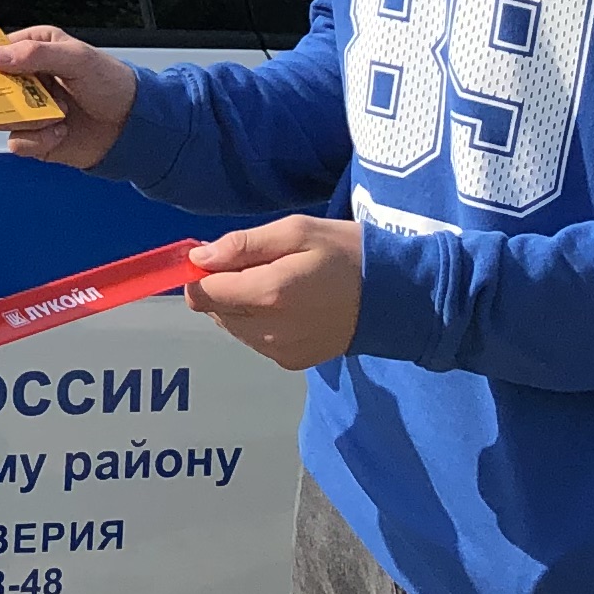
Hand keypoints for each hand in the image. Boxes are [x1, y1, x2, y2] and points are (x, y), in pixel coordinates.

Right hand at [0, 27, 135, 169]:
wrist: (131, 126)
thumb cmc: (110, 83)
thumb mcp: (76, 58)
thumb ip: (35, 54)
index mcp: (34, 48)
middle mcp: (27, 78)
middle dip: (8, 97)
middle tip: (26, 98)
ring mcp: (28, 108)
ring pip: (1, 118)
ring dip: (30, 119)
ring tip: (59, 114)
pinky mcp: (33, 136)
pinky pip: (17, 142)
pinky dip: (38, 140)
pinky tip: (61, 131)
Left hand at [184, 215, 363, 371]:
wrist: (394, 297)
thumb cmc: (346, 253)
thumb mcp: (296, 231)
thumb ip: (242, 245)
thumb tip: (198, 257)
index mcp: (268, 294)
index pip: (202, 292)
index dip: (204, 271)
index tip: (224, 255)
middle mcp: (268, 331)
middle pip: (214, 311)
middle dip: (224, 286)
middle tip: (260, 264)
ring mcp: (279, 351)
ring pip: (232, 327)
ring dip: (240, 304)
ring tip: (277, 283)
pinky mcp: (291, 362)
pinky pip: (254, 340)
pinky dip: (259, 322)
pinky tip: (288, 305)